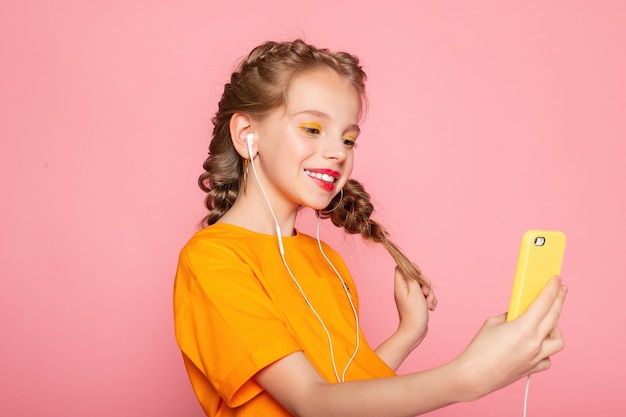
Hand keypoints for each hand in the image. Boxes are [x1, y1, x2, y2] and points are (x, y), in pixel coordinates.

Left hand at [393, 267, 436, 349]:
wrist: (414, 332)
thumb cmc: (414, 313)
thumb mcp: (415, 292)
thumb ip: (412, 278)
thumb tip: (410, 265)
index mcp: (400, 286)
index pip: (401, 268)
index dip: (411, 267)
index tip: (419, 273)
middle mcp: (404, 290)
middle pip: (416, 277)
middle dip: (425, 284)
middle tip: (425, 293)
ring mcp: (411, 296)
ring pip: (424, 287)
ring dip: (430, 295)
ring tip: (428, 305)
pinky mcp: (417, 302)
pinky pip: (426, 296)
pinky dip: (430, 301)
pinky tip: (430, 308)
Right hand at [453, 276, 567, 400]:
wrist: (473, 376)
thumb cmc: (479, 349)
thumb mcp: (492, 323)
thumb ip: (511, 316)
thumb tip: (521, 313)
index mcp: (523, 328)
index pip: (544, 302)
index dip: (552, 288)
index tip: (556, 280)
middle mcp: (534, 343)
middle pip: (555, 316)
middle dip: (559, 300)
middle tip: (561, 290)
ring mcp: (536, 357)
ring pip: (558, 340)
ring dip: (554, 329)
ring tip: (544, 324)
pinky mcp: (533, 369)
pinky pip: (548, 357)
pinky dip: (544, 350)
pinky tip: (534, 346)